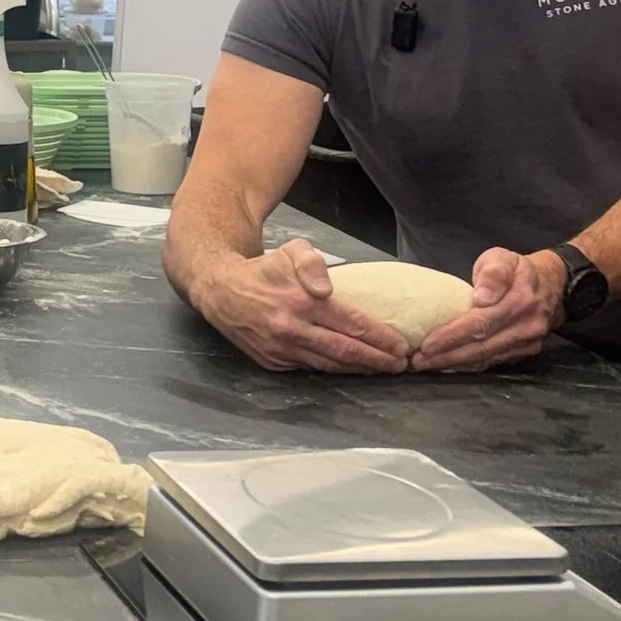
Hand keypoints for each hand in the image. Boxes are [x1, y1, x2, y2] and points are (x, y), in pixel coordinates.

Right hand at [190, 236, 409, 374]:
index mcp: (301, 301)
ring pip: (330, 365)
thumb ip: (313, 263)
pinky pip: (309, 368)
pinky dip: (333, 370)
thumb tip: (327, 289)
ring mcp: (282, 349)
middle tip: (400, 365)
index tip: (401, 344)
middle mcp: (292, 329)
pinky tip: (349, 368)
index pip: (352, 324)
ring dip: (359, 370)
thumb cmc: (264, 270)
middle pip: (346, 350)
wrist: (220, 291)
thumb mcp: (290, 250)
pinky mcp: (272, 362)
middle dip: (378, 360)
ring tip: (382, 370)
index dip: (380, 337)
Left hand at [410, 247, 562, 372]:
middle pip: (481, 347)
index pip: (481, 324)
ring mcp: (528, 342)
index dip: (452, 336)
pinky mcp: (526, 352)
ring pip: (487, 359)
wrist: (552, 284)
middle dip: (447, 356)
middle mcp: (526, 326)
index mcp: (520, 301)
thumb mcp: (503, 258)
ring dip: (455, 365)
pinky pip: (494, 362)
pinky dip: (470, 366)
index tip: (427, 344)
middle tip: (418, 361)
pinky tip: (450, 366)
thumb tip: (482, 298)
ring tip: (428, 365)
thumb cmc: (518, 269)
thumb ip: (493, 273)